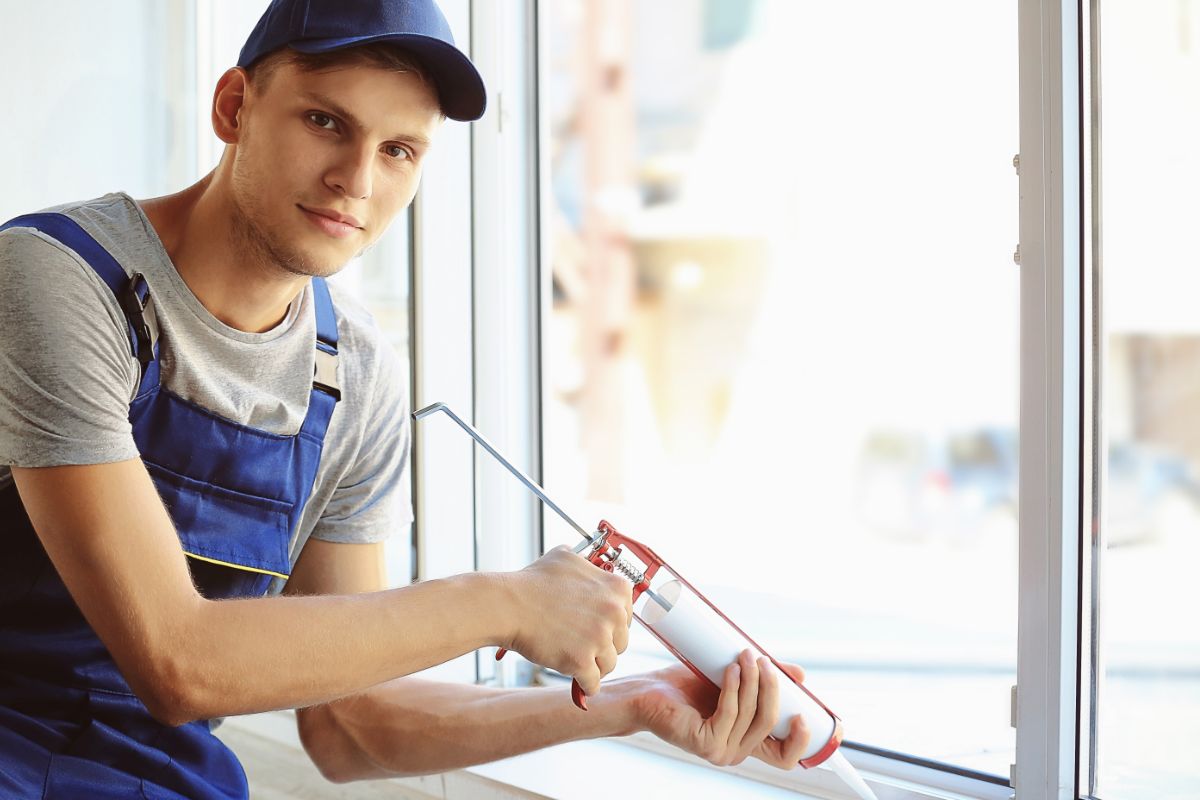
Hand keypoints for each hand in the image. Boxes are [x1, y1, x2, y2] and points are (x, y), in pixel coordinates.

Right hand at [501, 545, 632, 696]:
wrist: (508, 605)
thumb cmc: (532, 583)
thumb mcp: (566, 557)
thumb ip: (587, 565)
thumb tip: (592, 568)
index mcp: (617, 588)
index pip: (626, 616)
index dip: (609, 624)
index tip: (596, 627)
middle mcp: (614, 612)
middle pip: (620, 641)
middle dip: (602, 645)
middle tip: (582, 643)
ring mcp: (599, 638)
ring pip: (609, 664)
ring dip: (594, 665)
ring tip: (575, 659)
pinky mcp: (583, 661)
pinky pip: (593, 683)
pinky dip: (585, 685)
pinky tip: (577, 680)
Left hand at [633, 649, 810, 769]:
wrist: (649, 692)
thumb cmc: (687, 687)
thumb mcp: (733, 680)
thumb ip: (762, 680)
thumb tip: (799, 675)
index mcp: (747, 741)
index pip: (784, 756)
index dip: (800, 741)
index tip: (805, 714)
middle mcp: (736, 752)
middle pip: (770, 723)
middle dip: (772, 688)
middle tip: (764, 660)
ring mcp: (720, 750)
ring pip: (750, 715)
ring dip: (752, 682)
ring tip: (745, 656)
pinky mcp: (703, 742)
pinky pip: (728, 713)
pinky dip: (733, 688)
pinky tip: (730, 670)